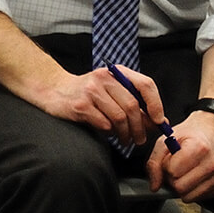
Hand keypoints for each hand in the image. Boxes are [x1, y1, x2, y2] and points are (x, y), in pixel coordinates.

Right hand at [27, 64, 164, 149]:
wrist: (53, 90)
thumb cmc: (87, 94)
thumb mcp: (111, 91)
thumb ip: (133, 103)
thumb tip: (159, 123)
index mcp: (116, 72)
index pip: (145, 84)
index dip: (156, 104)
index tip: (159, 121)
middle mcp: (104, 78)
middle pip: (132, 106)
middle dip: (140, 127)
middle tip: (140, 140)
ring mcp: (90, 91)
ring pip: (119, 117)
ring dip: (125, 134)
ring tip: (124, 140)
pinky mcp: (80, 105)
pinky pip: (103, 124)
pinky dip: (109, 132)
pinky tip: (107, 133)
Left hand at [146, 111, 213, 200]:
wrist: (210, 132)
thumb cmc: (188, 135)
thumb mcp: (164, 141)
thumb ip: (154, 163)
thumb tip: (154, 186)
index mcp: (198, 148)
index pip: (172, 172)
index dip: (166, 166)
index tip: (170, 159)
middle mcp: (212, 163)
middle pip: (180, 187)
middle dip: (172, 179)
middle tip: (175, 167)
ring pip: (188, 196)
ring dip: (181, 186)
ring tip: (183, 171)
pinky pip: (197, 198)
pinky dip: (190, 190)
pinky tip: (192, 176)